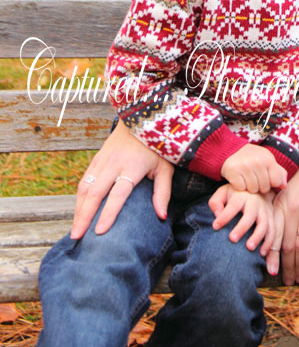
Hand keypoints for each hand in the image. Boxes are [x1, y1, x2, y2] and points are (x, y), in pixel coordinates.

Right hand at [70, 119, 173, 238]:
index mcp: (133, 166)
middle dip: (84, 217)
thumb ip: (162, 192)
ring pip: (85, 187)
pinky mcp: (97, 157)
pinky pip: (85, 180)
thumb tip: (161, 216)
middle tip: (77, 237)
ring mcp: (103, 159)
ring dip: (78, 209)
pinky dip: (79, 198)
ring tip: (75, 229)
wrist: (141, 118)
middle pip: (95, 193)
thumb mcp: (165, 167)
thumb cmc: (156, 146)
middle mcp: (114, 163)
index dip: (108, 213)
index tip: (99, 232)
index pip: (118, 194)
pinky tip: (79, 211)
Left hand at [208, 183, 276, 254]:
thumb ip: (216, 202)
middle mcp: (255, 202)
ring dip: (257, 237)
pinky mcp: (272, 219)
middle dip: (242, 228)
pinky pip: (273, 231)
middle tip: (232, 239)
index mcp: (241, 195)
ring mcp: (265, 211)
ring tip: (249, 248)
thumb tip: (217, 214)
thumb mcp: (224, 193)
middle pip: (250, 215)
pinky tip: (261, 253)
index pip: (233, 205)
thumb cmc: (236, 194)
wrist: (258, 187)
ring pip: (264, 224)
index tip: (215, 226)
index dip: (225, 216)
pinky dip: (268, 242)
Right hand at [221, 144, 286, 193]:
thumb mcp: (268, 161)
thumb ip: (279, 173)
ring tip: (247, 178)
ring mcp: (244, 166)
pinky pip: (241, 188)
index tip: (266, 177)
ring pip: (253, 190)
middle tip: (254, 178)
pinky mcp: (232, 171)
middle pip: (264, 188)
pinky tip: (240, 178)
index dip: (271, 182)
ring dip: (250, 187)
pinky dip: (240, 186)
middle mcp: (257, 162)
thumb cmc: (254, 158)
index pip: (276, 182)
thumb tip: (284, 186)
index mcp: (268, 159)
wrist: (233, 150)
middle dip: (260, 186)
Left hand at [271, 151, 298, 285]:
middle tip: (288, 281)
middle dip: (287, 266)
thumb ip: (281, 209)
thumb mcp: (288, 190)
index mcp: (281, 204)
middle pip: (287, 245)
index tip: (271, 271)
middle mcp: (292, 209)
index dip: (272, 255)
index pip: (274, 235)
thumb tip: (275, 233)